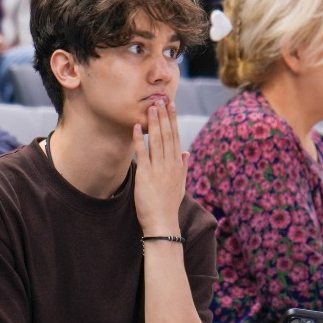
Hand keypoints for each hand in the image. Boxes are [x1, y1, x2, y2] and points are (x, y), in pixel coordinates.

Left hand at [133, 99, 185, 238]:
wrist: (163, 223)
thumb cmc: (169, 206)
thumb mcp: (181, 185)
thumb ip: (184, 167)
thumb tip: (186, 153)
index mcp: (178, 166)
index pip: (176, 138)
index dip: (173, 121)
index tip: (171, 107)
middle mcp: (170, 164)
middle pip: (168, 135)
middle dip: (164, 116)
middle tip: (161, 99)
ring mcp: (159, 169)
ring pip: (157, 141)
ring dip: (154, 123)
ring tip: (151, 108)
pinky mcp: (146, 174)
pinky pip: (142, 153)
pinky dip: (138, 140)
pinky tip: (135, 127)